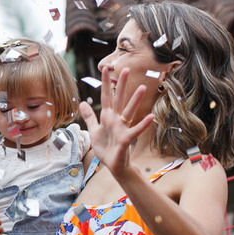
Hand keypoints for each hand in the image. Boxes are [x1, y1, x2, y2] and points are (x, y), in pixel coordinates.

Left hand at [78, 65, 156, 179]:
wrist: (113, 165)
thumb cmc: (106, 148)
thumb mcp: (94, 130)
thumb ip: (89, 117)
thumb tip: (82, 103)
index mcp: (107, 117)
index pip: (106, 96)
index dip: (105, 83)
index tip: (105, 68)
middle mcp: (116, 120)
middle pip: (118, 99)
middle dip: (121, 85)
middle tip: (126, 69)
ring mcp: (122, 128)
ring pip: (129, 112)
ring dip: (135, 100)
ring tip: (142, 87)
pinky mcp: (126, 139)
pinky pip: (135, 130)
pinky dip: (143, 124)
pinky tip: (151, 117)